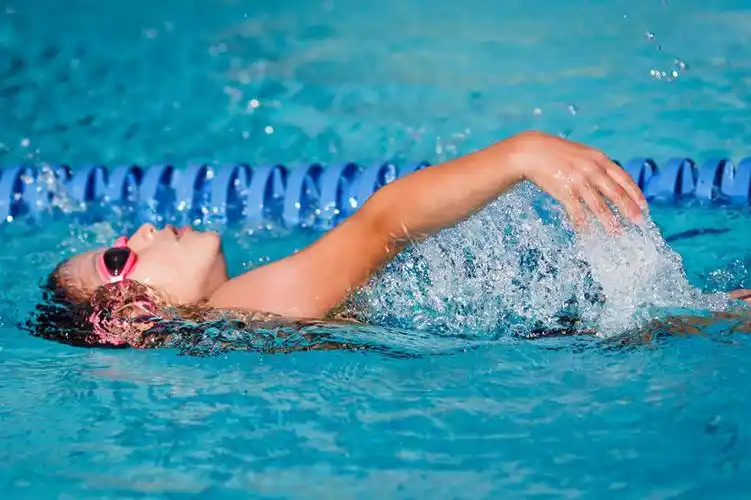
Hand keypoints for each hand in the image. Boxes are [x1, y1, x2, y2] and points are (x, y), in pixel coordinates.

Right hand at [503, 131, 646, 231]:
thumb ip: (599, 165)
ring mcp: (578, 181)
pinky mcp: (564, 191)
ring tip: (617, 233)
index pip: (624, 178)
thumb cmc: (559, 154)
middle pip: (616, 193)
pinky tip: (588, 234)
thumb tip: (614, 182)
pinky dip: (583, 224)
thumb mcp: (583, 154)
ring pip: (599, 205)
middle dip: (629, 209)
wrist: (533, 151)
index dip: (635, 194)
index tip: (644, 207)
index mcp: (599, 159)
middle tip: (639, 222)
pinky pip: (577, 212)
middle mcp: (592, 170)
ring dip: (609, 221)